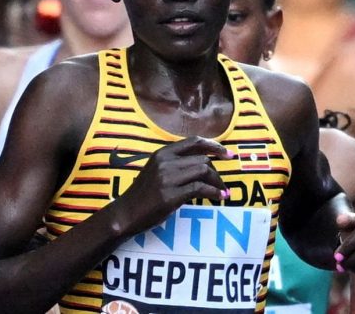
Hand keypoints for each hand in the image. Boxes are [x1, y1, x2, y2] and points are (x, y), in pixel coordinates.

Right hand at [115, 136, 231, 234]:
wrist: (126, 213)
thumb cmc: (143, 194)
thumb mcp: (157, 170)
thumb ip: (175, 163)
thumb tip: (204, 164)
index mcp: (162, 153)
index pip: (194, 141)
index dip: (214, 145)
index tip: (228, 154)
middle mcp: (165, 161)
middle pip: (202, 159)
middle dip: (217, 172)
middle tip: (222, 184)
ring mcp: (167, 178)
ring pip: (204, 171)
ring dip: (217, 182)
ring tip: (223, 191)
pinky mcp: (171, 195)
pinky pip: (200, 188)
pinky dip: (213, 192)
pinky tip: (218, 197)